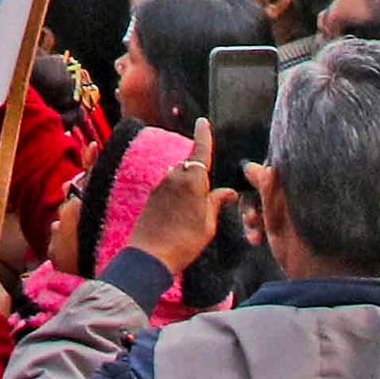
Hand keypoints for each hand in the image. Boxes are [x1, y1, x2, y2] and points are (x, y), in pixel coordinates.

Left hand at [131, 120, 228, 272]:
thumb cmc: (184, 242)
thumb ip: (216, 203)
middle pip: (188, 164)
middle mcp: (173, 178)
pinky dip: (178, 191)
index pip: (200, 152)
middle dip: (198, 168)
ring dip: (187, 181)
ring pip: (178, 175)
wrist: (150, 256)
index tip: (202, 122)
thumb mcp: (207, 224)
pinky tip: (182, 209)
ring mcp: (160, 187)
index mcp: (192, 181)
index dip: (203, 136)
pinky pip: (168, 187)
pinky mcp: (152, 197)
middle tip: (209, 185)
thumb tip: (229, 191)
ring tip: (196, 203)